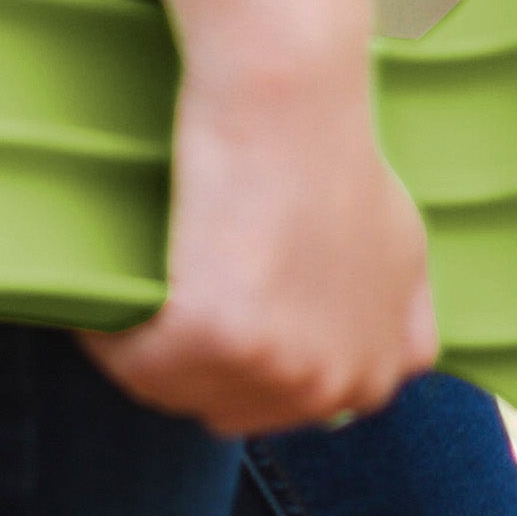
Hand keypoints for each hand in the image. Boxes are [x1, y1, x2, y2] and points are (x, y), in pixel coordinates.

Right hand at [87, 36, 437, 436]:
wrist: (292, 104)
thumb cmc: (335, 158)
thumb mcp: (400, 252)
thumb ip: (391, 326)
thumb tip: (373, 381)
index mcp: (378, 377)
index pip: (287, 409)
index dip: (251, 355)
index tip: (239, 295)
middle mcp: (336, 388)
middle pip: (228, 411)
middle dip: (202, 358)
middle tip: (200, 273)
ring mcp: (279, 371)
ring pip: (177, 393)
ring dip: (155, 346)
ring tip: (177, 264)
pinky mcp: (215, 342)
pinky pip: (132, 363)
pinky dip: (115, 327)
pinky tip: (139, 271)